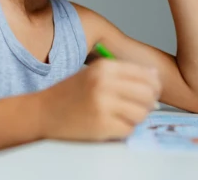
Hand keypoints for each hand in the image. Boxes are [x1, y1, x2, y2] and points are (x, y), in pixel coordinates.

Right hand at [39, 59, 160, 140]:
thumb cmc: (70, 93)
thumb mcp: (95, 73)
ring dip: (136, 117)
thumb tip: (155, 76)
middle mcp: (104, 84)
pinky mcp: (101, 126)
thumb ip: (124, 73)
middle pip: (148, 94)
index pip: (146, 75)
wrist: (42, 111)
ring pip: (141, 113)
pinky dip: (124, 129)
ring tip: (123, 116)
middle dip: (148, 102)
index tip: (150, 92)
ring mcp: (103, 106)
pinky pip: (129, 129)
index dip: (153, 86)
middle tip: (139, 106)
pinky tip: (112, 125)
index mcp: (104, 67)